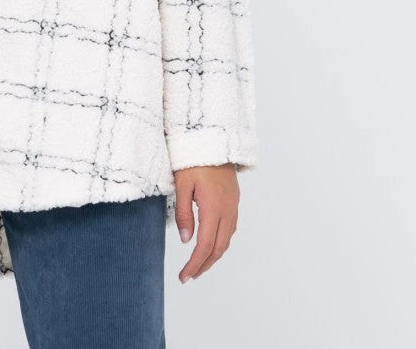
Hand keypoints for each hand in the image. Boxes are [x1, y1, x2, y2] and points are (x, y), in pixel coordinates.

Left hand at [173, 163, 239, 282]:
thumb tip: (186, 241)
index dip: (195, 264)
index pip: (205, 245)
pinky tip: (211, 244)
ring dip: (213, 255)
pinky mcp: (234, 200)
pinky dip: (220, 242)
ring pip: (226, 239)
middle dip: (204, 265)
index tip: (184, 277)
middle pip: (218, 247)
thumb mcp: (181, 183)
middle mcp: (228, 210)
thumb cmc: (193, 158)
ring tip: (198, 265)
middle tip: (189, 276)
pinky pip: (230, 228)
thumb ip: (183, 213)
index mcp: (213, 207)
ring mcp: (233, 205)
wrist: (213, 137)